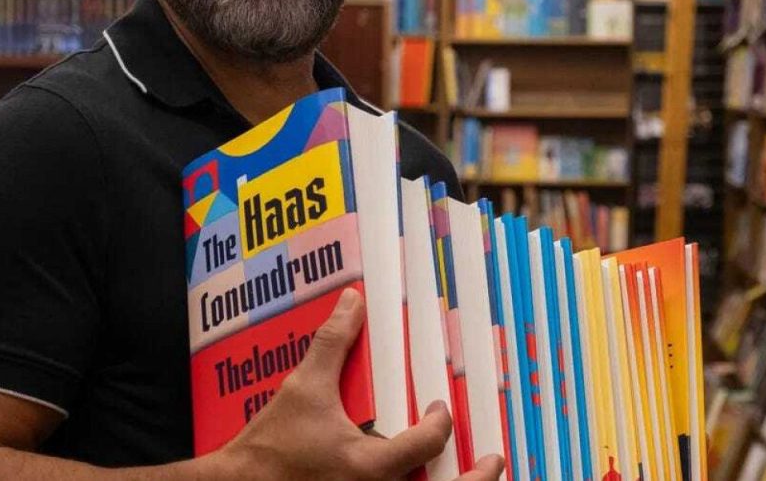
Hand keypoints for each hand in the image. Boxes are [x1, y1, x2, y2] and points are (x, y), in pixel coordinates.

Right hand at [215, 288, 504, 480]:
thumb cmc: (270, 448)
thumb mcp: (303, 390)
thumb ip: (332, 345)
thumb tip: (351, 303)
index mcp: (370, 466)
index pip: (428, 442)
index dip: (441, 422)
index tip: (439, 409)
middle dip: (479, 479)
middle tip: (495, 461)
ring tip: (471, 477)